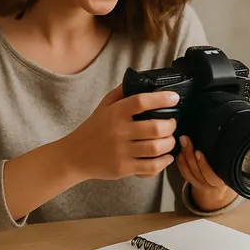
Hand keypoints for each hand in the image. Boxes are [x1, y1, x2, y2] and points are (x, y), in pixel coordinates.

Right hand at [64, 84, 179, 180]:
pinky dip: (164, 162)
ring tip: (170, 140)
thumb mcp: (103, 106)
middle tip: (172, 123)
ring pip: (156, 148)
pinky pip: (151, 166)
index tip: (174, 98)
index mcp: (115, 113)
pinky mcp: (124, 168)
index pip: (141, 102)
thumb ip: (121, 93)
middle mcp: (119, 132)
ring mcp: (122, 152)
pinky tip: (166, 157)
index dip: (161, 99)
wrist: (75, 156)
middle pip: (156, 127)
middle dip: (171, 125)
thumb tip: (141, 80)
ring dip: (170, 143)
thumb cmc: (93, 129)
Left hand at [176, 136, 238, 210]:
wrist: (218, 191)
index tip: (198, 152)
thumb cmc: (227, 174)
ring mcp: (200, 185)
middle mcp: (209, 185)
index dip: (203, 165)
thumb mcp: (231, 169)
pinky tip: (179, 152)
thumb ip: (226, 156)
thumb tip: (221, 131)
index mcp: (221, 183)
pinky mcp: (192, 182)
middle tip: (186, 140)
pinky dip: (180, 162)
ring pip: (189, 172)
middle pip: (197, 171)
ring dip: (184, 156)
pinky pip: (184, 174)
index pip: (211, 176)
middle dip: (190, 155)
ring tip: (182, 142)